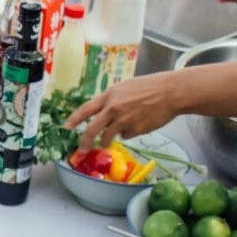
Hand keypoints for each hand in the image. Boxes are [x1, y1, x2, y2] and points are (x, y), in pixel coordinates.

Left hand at [64, 74, 183, 149]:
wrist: (170, 92)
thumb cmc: (149, 87)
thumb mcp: (125, 88)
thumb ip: (111, 100)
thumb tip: (101, 113)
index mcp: (109, 95)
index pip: (86, 109)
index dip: (74, 119)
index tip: (66, 127)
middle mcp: (114, 108)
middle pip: (92, 129)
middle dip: (85, 141)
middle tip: (82, 148)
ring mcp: (124, 120)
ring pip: (108, 137)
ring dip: (106, 141)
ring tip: (107, 141)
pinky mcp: (136, 129)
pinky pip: (127, 135)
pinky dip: (129, 133)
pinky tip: (139, 123)